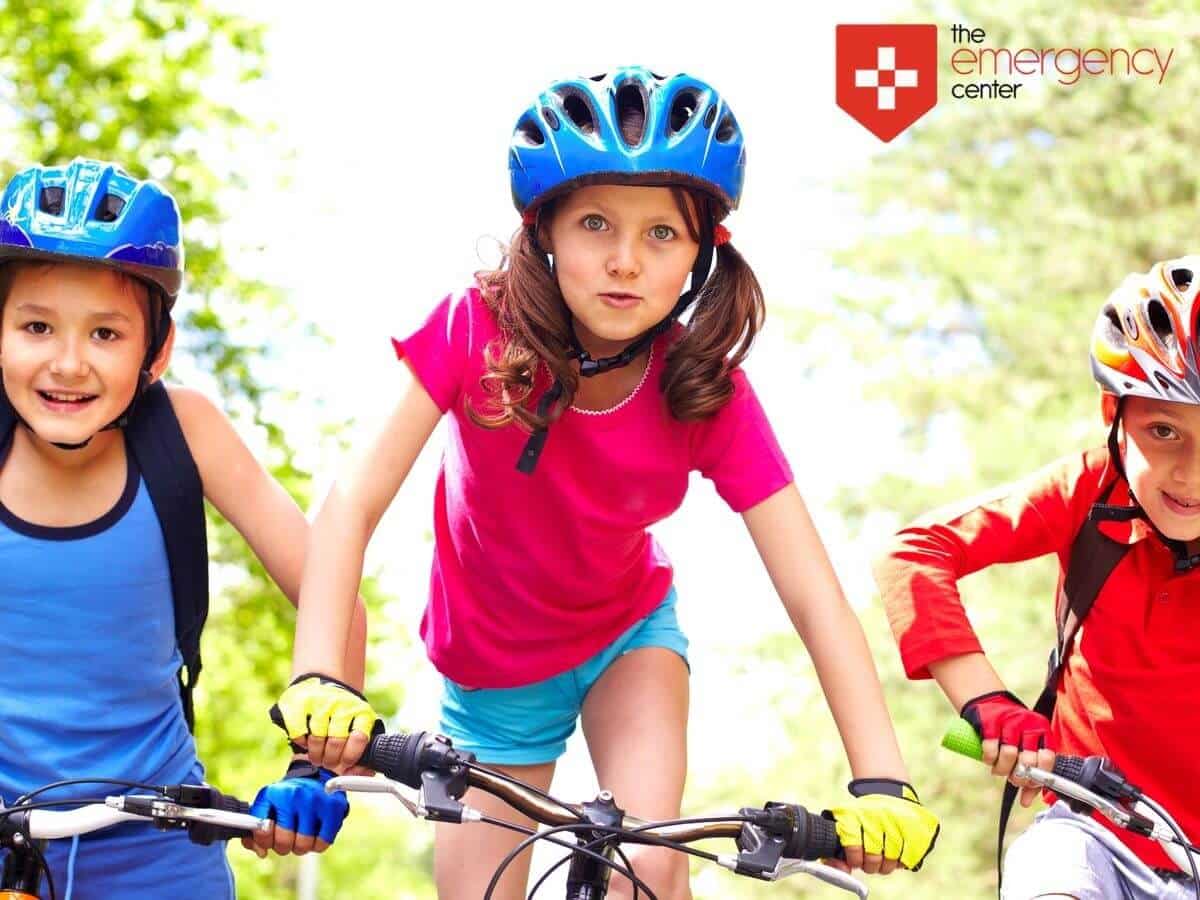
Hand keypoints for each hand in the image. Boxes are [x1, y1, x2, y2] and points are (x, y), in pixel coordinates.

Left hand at [241, 761, 349, 857]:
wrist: (316, 776)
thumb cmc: (288, 799)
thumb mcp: (268, 807)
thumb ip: (255, 831)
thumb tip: (261, 853)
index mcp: (274, 793)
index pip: (262, 830)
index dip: (265, 840)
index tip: (270, 837)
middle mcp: (294, 795)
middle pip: (284, 841)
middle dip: (284, 846)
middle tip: (288, 838)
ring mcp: (316, 800)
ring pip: (303, 845)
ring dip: (301, 847)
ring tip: (302, 835)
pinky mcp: (334, 807)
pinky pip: (322, 843)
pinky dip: (318, 845)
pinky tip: (315, 835)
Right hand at [270, 673, 379, 771]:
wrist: (322, 683)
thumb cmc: (340, 715)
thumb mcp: (356, 728)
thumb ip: (361, 754)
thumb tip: (365, 775)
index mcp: (362, 712)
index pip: (360, 738)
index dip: (350, 757)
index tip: (345, 764)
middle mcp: (343, 704)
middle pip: (336, 742)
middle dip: (331, 760)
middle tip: (328, 763)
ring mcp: (322, 702)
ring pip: (317, 738)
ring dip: (315, 754)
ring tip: (317, 755)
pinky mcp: (301, 703)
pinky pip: (299, 732)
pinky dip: (300, 742)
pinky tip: (305, 741)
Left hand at [824, 779, 939, 874]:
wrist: (887, 793)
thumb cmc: (862, 817)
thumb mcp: (844, 826)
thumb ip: (836, 853)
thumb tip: (843, 872)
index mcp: (855, 814)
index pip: (853, 846)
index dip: (854, 859)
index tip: (856, 860)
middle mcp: (876, 817)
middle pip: (873, 858)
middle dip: (870, 866)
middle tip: (869, 861)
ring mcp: (897, 823)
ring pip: (890, 861)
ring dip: (885, 864)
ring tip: (882, 856)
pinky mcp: (914, 830)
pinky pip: (906, 859)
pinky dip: (899, 861)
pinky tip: (895, 853)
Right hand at [960, 690, 1054, 806]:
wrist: (989, 703)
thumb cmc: (1012, 731)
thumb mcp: (1026, 747)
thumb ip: (1030, 774)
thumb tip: (1026, 802)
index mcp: (1042, 730)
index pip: (1048, 758)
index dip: (1039, 775)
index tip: (1029, 782)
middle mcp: (1028, 724)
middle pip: (1028, 760)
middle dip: (1019, 776)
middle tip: (1012, 778)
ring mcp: (1008, 721)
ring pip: (1009, 755)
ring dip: (1002, 769)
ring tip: (999, 770)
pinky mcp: (989, 721)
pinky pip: (990, 748)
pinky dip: (989, 759)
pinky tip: (989, 760)